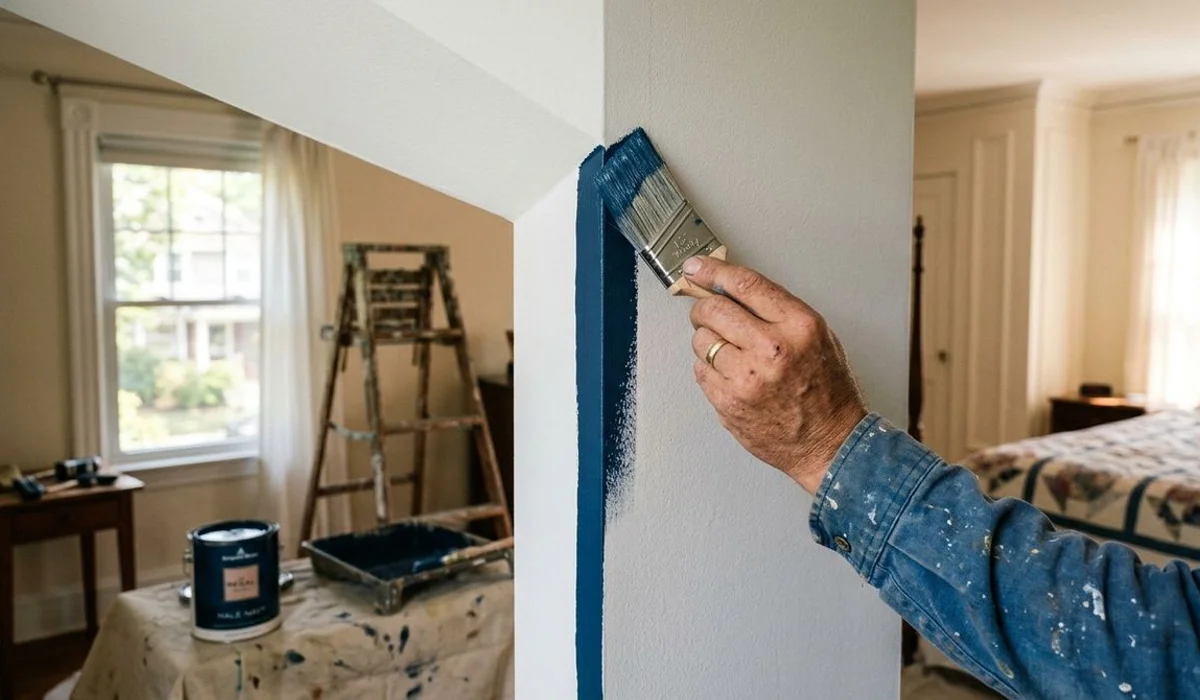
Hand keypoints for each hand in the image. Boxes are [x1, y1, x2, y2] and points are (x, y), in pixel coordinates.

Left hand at [682, 256, 866, 493]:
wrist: (830, 443)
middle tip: (707, 313)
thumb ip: (777, 311)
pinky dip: (708, 369)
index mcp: (798, 326)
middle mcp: (772, 349)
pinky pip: (700, 371)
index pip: (744, 284)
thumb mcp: (818, 336)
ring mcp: (747, 378)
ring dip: (707, 341)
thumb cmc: (828, 391)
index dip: (713, 270)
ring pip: (701, 340)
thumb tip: (730, 288)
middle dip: (704, 308)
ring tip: (730, 353)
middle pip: (714, 309)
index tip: (696, 267)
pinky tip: (731, 375)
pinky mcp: (728, 402)